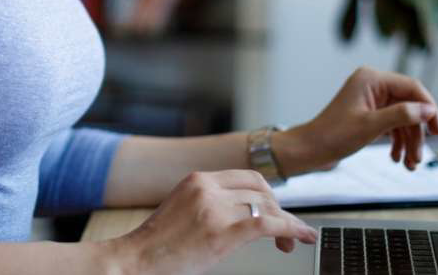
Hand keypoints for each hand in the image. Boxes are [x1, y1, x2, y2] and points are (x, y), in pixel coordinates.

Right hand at [105, 169, 317, 274]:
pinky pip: (268, 225)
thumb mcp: (183, 209)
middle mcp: (207, 187)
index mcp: (198, 179)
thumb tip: (243, 212)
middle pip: (261, 190)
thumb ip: (209, 203)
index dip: (268, 195)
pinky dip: (291, 229)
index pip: (247, 177)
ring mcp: (215, 208)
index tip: (276, 212)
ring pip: (267, 207)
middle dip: (279, 210)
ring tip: (292, 242)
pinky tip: (302, 237)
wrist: (135, 260)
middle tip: (286, 232)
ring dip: (286, 224)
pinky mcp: (222, 232)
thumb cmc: (156, 244)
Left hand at [276, 67, 437, 174]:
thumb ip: (401, 115)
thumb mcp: (371, 126)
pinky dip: (398, 142)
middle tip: (419, 157)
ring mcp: (371, 99)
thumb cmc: (333, 135)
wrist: (310, 150)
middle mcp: (373, 85)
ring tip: (409, 165)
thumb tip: (428, 109)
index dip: (429, 108)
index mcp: (372, 79)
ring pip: (403, 119)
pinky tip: (397, 159)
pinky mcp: (370, 113)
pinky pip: (393, 125)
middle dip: (417, 133)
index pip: (412, 87)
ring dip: (409, 142)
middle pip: (410, 106)